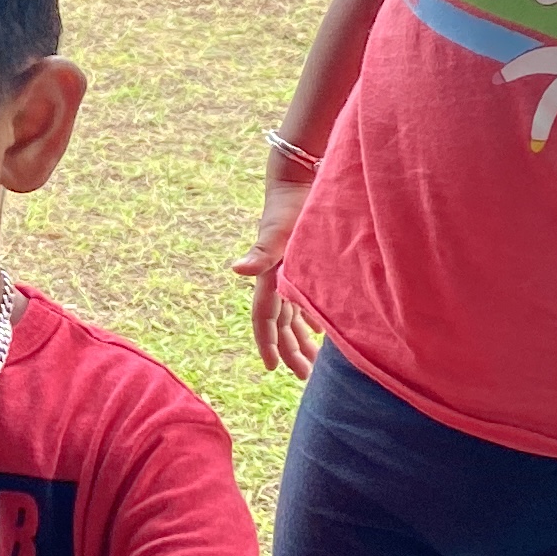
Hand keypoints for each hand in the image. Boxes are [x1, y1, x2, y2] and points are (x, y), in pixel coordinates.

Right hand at [232, 175, 316, 374]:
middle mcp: (276, 279)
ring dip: (302, 339)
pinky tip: (320, 328)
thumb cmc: (290, 205)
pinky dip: (310, 316)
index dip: (267, 344)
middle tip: (304, 377)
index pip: (264, 319)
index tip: (272, 369)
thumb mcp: (277, 231)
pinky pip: (304, 299)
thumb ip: (260, 252)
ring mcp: (288, 272)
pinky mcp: (301, 263)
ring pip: (293, 315)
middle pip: (281, 324)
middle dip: (291, 351)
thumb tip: (236, 269)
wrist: (299, 178)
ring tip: (314, 362)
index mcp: (269, 277)